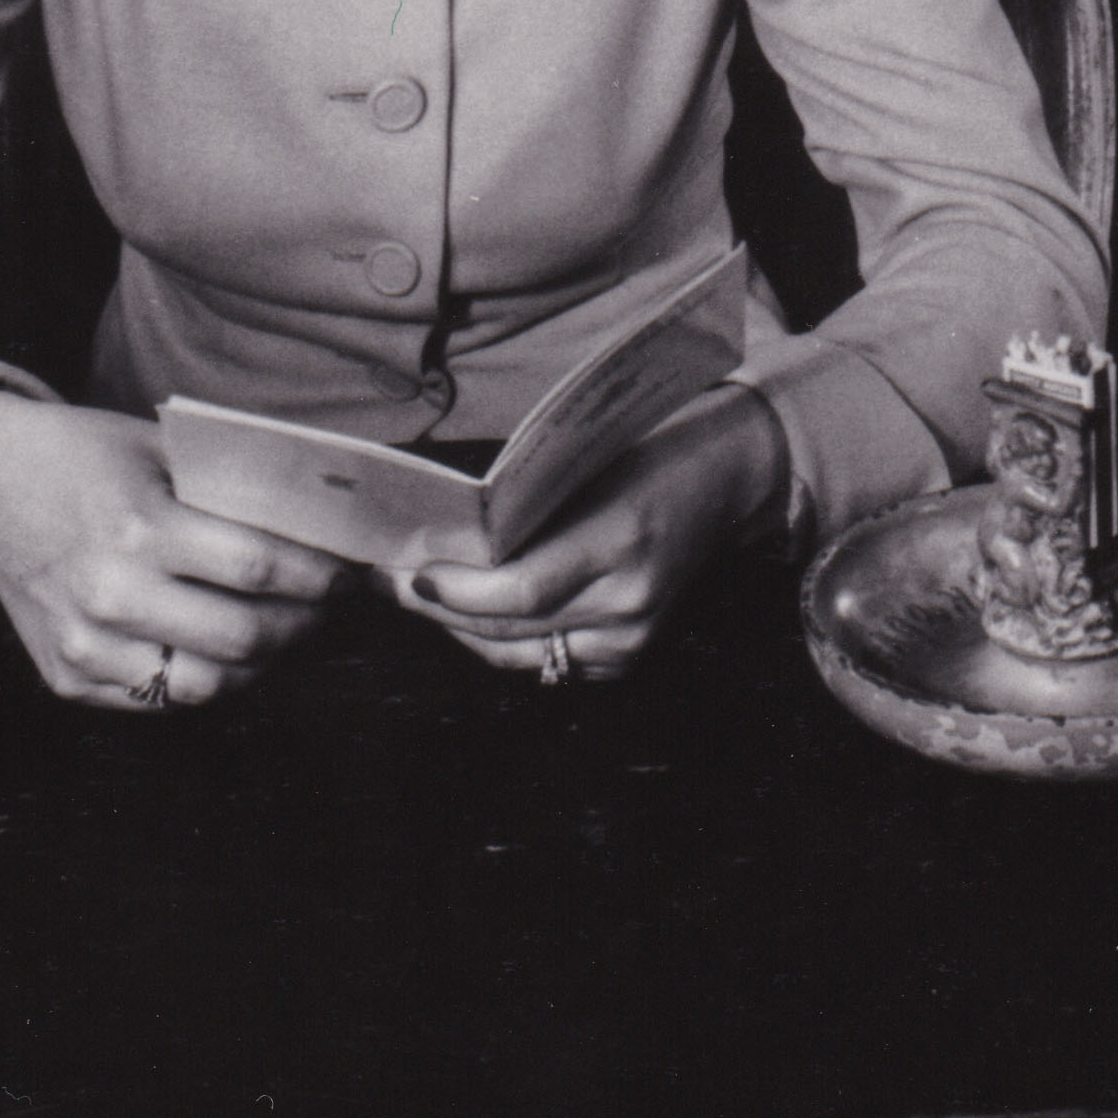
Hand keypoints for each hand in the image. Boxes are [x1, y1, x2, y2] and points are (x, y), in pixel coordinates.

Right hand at [0, 388, 343, 707]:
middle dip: (305, 622)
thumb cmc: (83, 457)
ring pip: (206, 685)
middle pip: (243, 635)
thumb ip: (231, 491)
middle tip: (329, 603)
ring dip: (262, 662)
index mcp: (138, 527)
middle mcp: (109, 595)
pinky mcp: (67, 678)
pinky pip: (158, 699)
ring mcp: (84, 646)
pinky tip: (228, 648)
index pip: (259, 567)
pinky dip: (205, 678)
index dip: (319, 573)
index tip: (349, 568)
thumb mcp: (159, 452)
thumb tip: (325, 525)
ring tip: (287, 630)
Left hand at [407, 392, 787, 683]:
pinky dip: (502, 643)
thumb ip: (526, 510)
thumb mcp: (587, 466)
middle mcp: (628, 599)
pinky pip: (544, 663)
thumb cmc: (647, 454)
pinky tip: (473, 616)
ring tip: (420, 598)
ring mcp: (632, 637)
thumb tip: (442, 537)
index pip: (519, 591)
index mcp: (621, 538)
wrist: (728, 480)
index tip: (406, 574)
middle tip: (389, 583)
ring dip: (461, 629)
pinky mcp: (629, 658)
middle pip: (509, 629)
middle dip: (440, 608)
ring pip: (518, 655)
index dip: (455, 591)